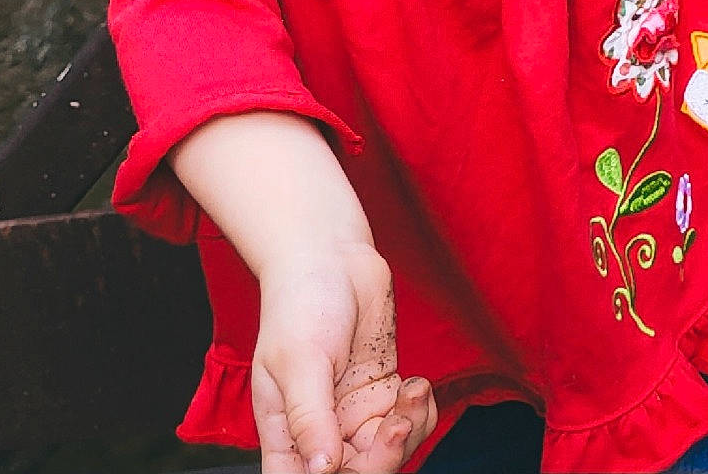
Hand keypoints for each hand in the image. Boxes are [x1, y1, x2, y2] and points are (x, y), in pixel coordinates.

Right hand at [250, 242, 437, 473]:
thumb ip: (310, 417)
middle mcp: (321, 432)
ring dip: (409, 432)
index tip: (350, 462)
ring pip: (388, 454)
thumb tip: (321, 472)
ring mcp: (353, 413)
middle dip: (383, 459)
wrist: (331, 255)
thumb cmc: (300, 302)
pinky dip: (421, 413)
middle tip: (398, 425)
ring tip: (413, 391)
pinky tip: (417, 384)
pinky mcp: (382, 391)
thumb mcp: (298, 361)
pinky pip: (408, 422)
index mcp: (287, 435)